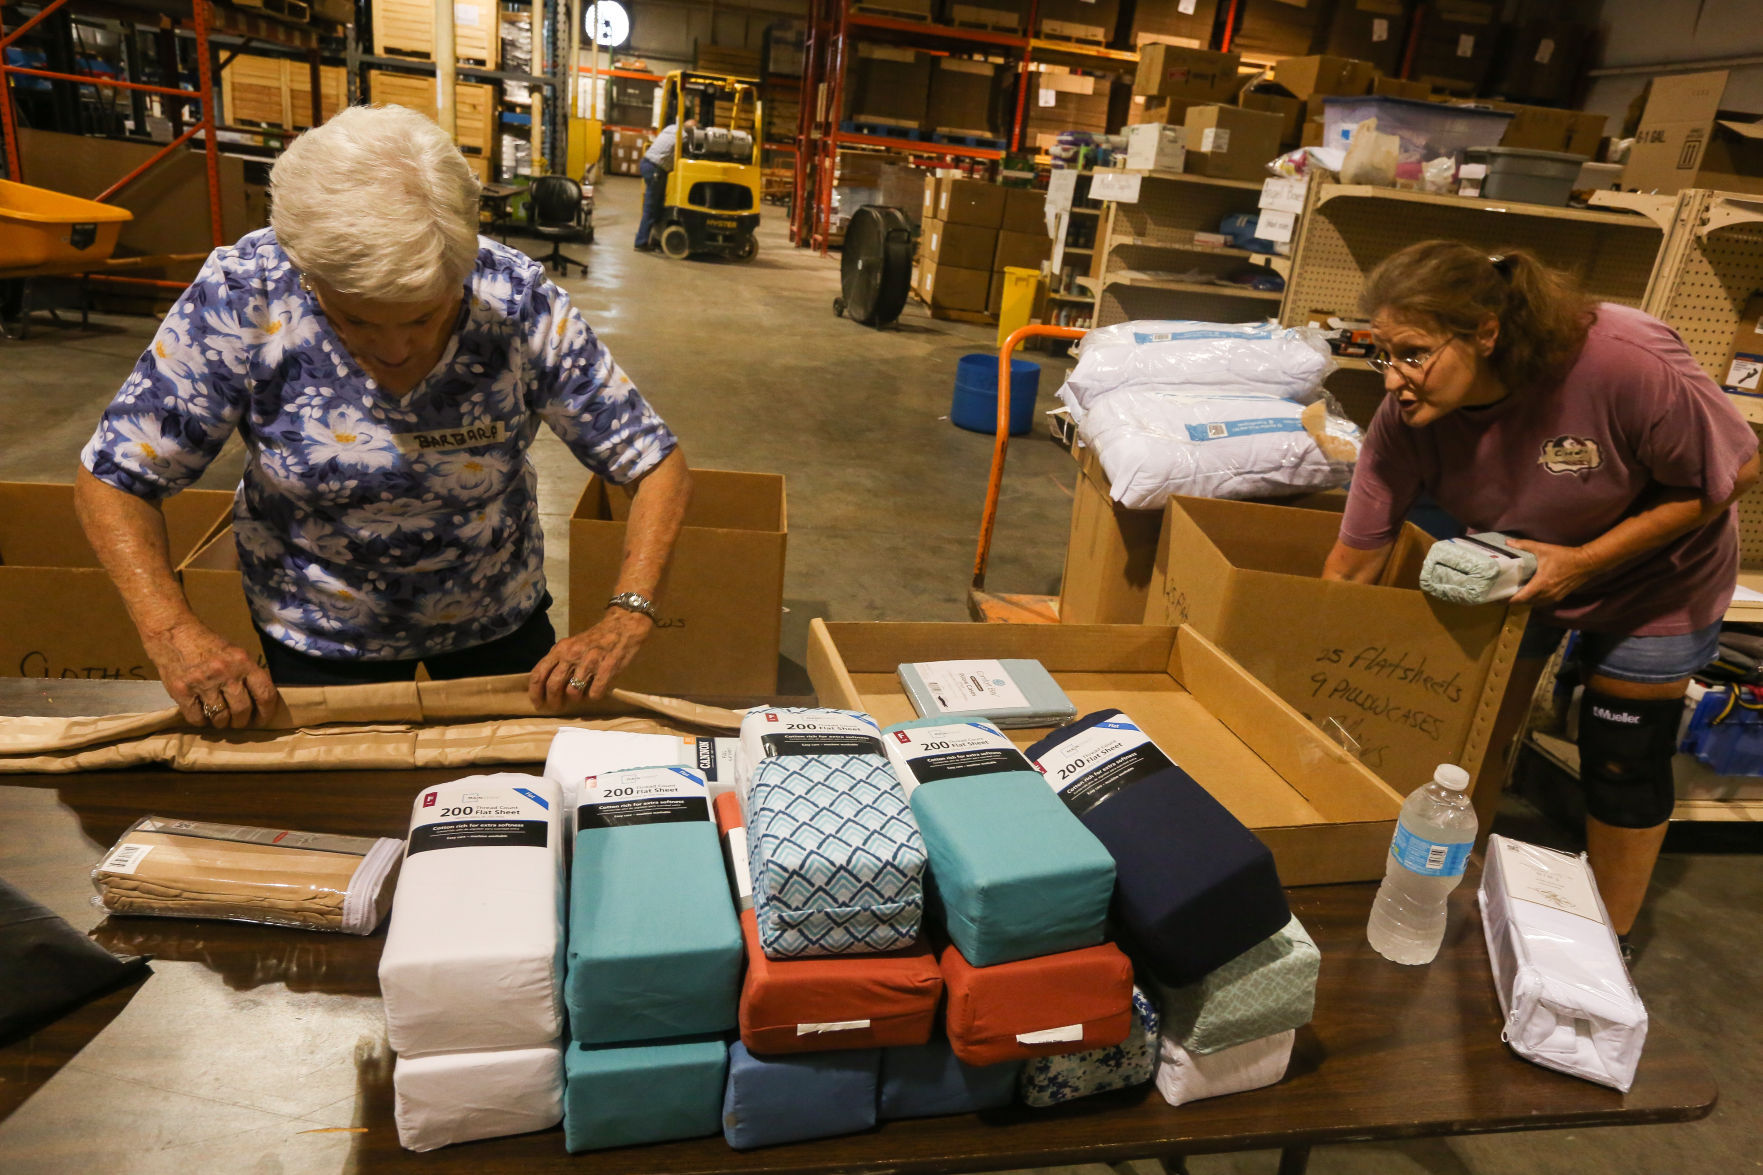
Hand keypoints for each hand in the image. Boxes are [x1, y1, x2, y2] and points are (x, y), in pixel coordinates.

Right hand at [143, 619, 279, 728]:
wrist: (172, 632)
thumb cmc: (207, 644)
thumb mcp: (235, 653)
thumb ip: (247, 675)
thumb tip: (259, 702)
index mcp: (243, 662)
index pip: (265, 694)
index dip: (266, 712)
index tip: (262, 720)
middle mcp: (225, 673)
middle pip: (242, 710)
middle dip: (242, 721)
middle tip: (238, 722)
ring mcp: (202, 683)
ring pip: (220, 717)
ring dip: (222, 723)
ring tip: (220, 719)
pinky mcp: (181, 691)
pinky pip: (197, 718)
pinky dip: (201, 721)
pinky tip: (202, 715)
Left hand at [529, 608, 654, 708]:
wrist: (622, 627)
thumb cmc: (594, 639)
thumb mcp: (571, 645)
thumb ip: (558, 661)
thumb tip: (545, 685)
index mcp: (560, 649)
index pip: (539, 674)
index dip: (535, 692)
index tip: (537, 704)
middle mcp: (572, 655)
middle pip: (554, 686)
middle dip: (553, 701)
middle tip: (557, 707)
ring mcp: (590, 663)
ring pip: (573, 693)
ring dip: (575, 699)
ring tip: (580, 696)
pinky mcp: (607, 670)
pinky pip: (594, 694)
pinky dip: (593, 696)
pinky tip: (596, 690)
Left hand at [1507, 539, 1600, 606]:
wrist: (1586, 563)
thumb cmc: (1564, 556)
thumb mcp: (1543, 549)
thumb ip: (1524, 545)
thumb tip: (1508, 542)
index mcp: (1540, 585)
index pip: (1520, 599)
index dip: (1507, 600)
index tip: (1496, 598)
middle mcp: (1546, 594)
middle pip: (1524, 603)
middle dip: (1512, 601)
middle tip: (1500, 594)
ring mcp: (1553, 597)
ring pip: (1533, 604)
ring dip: (1523, 601)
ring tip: (1511, 594)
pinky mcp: (1558, 597)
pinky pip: (1541, 602)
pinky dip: (1532, 600)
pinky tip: (1527, 593)